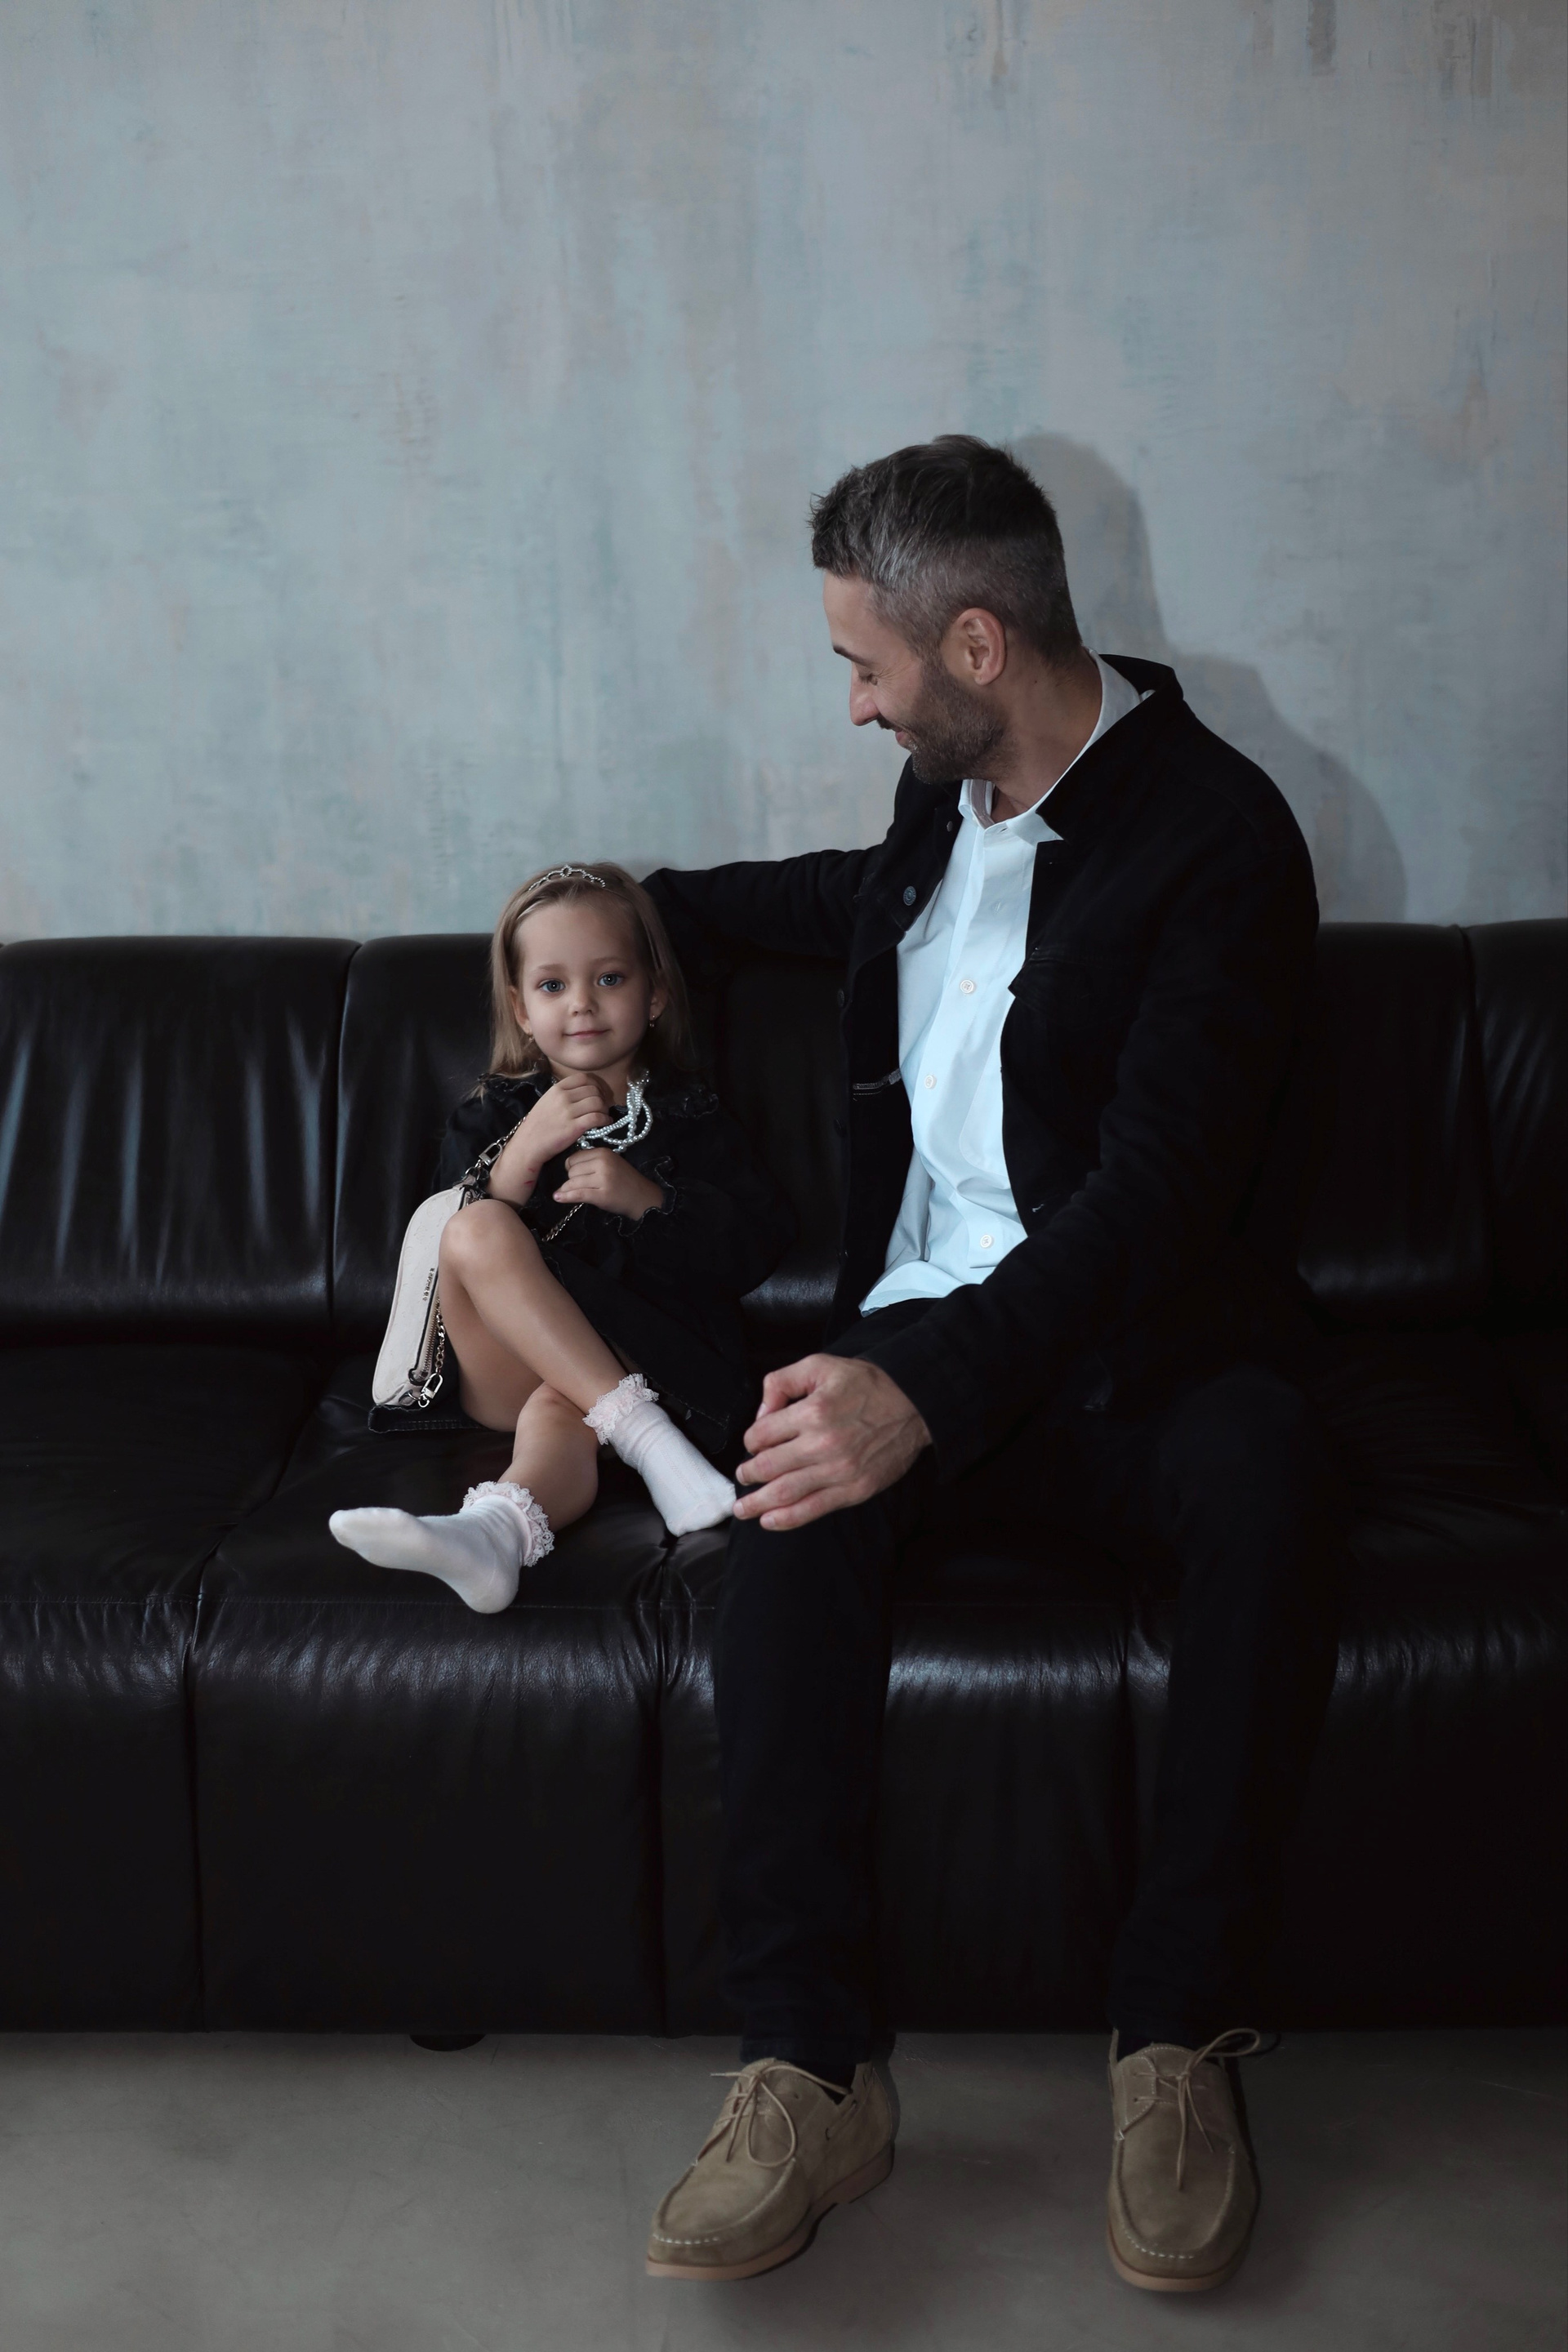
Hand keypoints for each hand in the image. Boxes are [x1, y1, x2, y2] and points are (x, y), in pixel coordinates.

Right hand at [489, 1074, 611, 1201]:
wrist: (528, 1144)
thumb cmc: (538, 1125)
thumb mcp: (547, 1101)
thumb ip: (564, 1093)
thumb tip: (584, 1091)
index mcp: (557, 1089)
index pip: (584, 1078)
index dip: (597, 1084)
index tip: (600, 1093)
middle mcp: (563, 1097)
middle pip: (594, 1090)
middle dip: (603, 1097)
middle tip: (604, 1107)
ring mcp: (568, 1112)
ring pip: (598, 1102)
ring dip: (605, 1109)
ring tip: (604, 1115)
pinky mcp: (574, 1127)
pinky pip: (597, 1118)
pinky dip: (605, 1119)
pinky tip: (606, 1123)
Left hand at [552, 1147, 664, 1221]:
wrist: (642, 1197)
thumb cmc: (624, 1180)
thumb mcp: (610, 1163)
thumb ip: (592, 1161)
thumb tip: (566, 1166)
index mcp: (603, 1152)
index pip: (575, 1157)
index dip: (571, 1167)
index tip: (576, 1174)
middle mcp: (602, 1163)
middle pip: (572, 1170)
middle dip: (571, 1179)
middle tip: (579, 1186)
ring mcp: (602, 1179)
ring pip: (573, 1182)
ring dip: (567, 1190)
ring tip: (567, 1194)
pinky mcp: (601, 1195)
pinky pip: (578, 1194)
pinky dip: (566, 1197)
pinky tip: (557, 1198)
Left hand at [733, 1354, 930, 1531]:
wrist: (914, 1404)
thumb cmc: (866, 1384)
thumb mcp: (820, 1365)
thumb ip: (782, 1382)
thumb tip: (761, 1414)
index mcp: (812, 1411)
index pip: (762, 1434)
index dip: (750, 1441)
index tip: (753, 1444)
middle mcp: (823, 1444)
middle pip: (767, 1467)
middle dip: (747, 1475)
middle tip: (741, 1477)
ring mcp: (839, 1471)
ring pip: (785, 1493)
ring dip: (757, 1504)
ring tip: (742, 1508)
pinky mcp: (855, 1490)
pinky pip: (813, 1509)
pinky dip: (787, 1519)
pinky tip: (769, 1522)